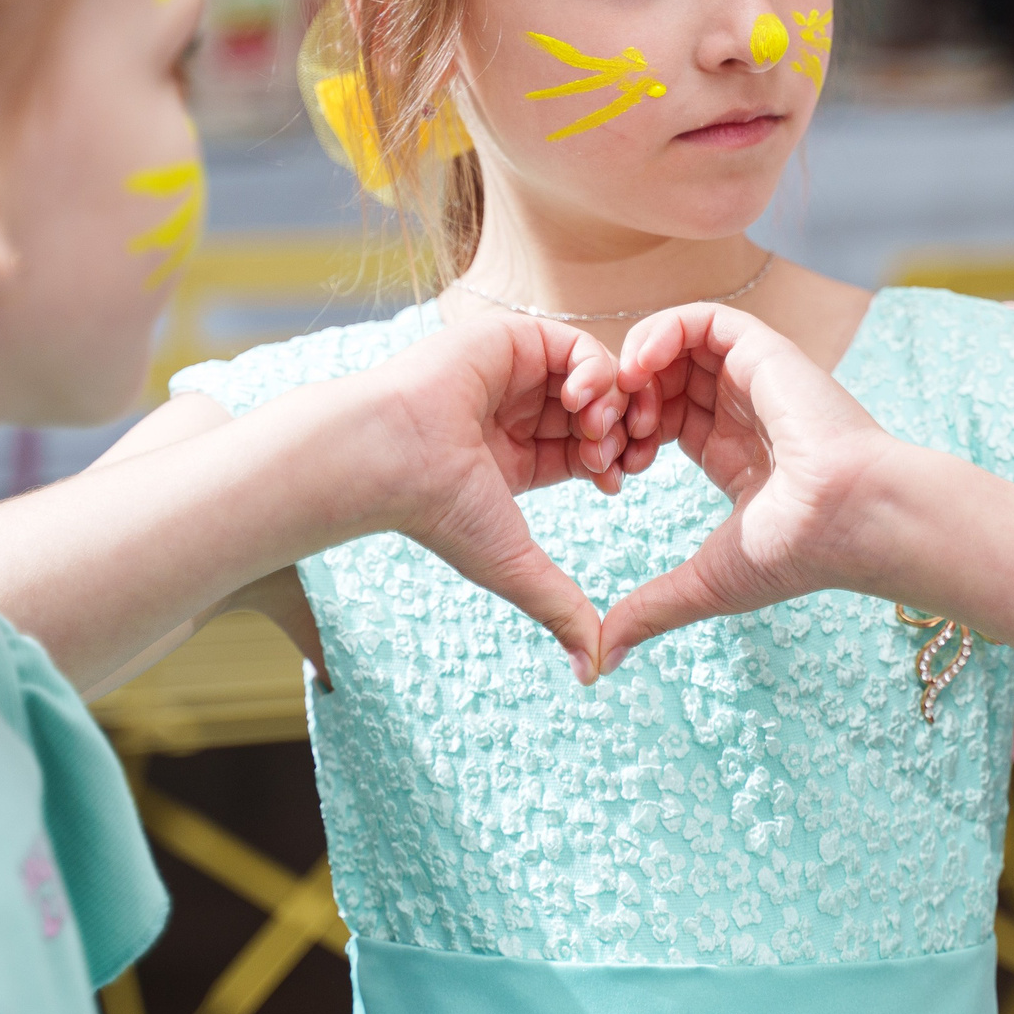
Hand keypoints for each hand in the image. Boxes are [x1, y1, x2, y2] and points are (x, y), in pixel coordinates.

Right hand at [343, 311, 646, 679]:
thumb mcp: (515, 563)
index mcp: (518, 455)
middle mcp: (518, 411)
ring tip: (595, 431)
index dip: (614, 462)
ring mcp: (515, 372)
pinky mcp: (511, 338)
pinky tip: (580, 401)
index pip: (591, 448)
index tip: (617, 483)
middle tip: (620, 456)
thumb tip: (595, 675)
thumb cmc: (439, 511)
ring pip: (595, 376)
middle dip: (622, 433)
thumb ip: (560, 609)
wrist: (390, 455)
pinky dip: (594, 370)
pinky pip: (576, 344)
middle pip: (600, 411)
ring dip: (610, 404)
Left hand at [595, 303, 898, 671]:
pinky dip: (662, 330)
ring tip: (621, 402)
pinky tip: (639, 366)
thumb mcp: (706, 581)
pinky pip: (704, 318)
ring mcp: (754, 378)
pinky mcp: (765, 351)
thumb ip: (654, 608)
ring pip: (677, 345)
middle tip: (604, 435)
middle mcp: (742, 410)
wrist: (850, 519)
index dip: (624, 439)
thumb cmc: (796, 552)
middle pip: (661, 382)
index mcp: (732, 453)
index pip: (661, 423)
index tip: (610, 473)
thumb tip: (605, 659)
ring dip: (635, 367)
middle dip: (622, 403)